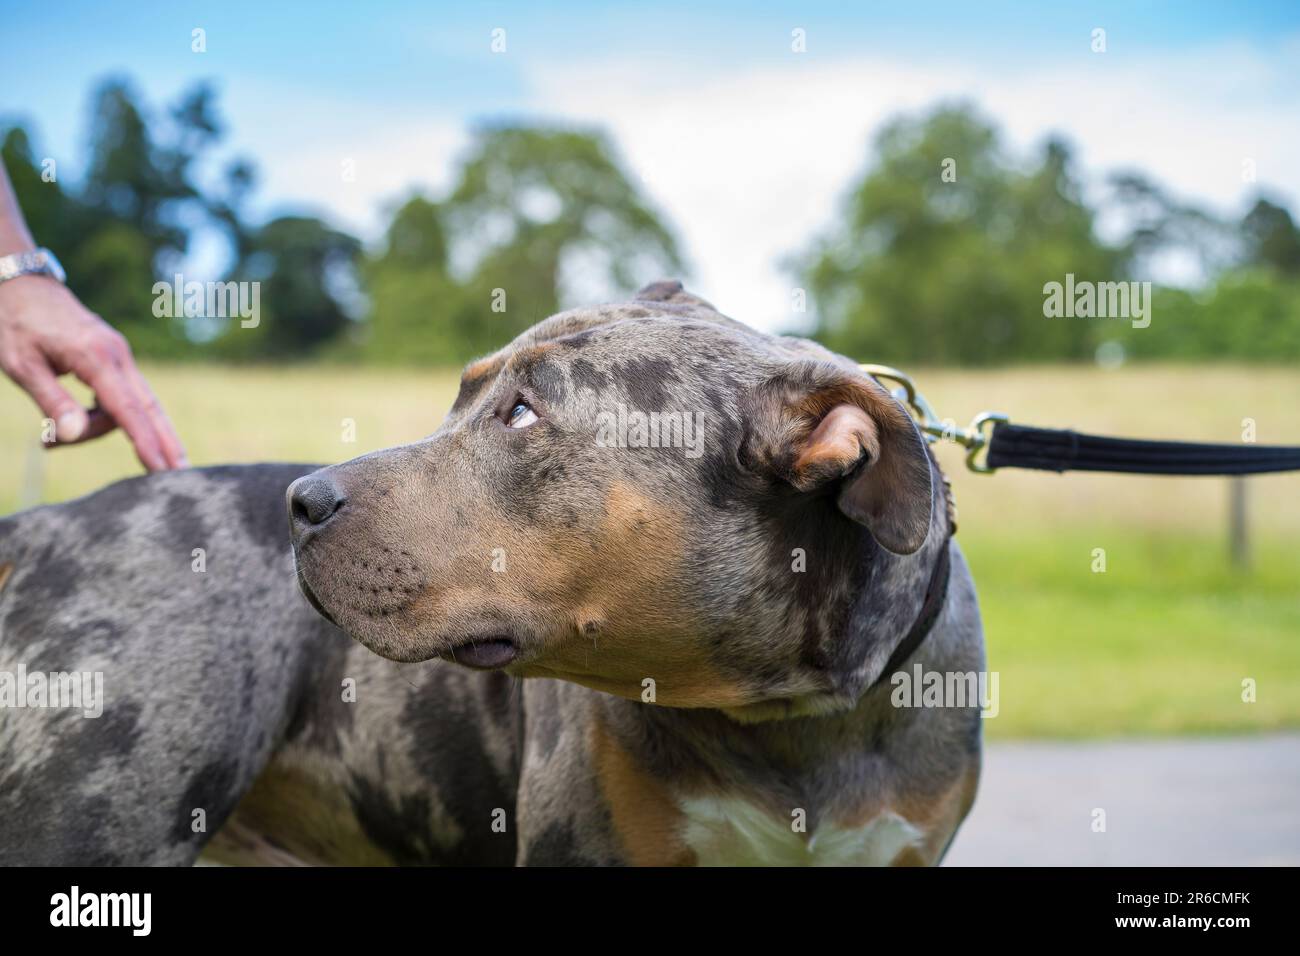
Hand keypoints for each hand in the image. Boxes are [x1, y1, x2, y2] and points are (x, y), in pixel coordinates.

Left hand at [0, 275, 186, 470]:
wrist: (20, 284)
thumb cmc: (15, 324)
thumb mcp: (22, 366)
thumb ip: (51, 402)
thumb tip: (73, 436)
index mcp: (96, 358)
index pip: (126, 409)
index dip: (145, 443)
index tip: (160, 470)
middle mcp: (117, 356)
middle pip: (150, 408)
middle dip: (167, 442)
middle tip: (183, 474)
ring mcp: (119, 356)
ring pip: (128, 406)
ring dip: (98, 429)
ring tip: (47, 442)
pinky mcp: (114, 358)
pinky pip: (120, 396)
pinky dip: (103, 416)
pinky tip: (73, 422)